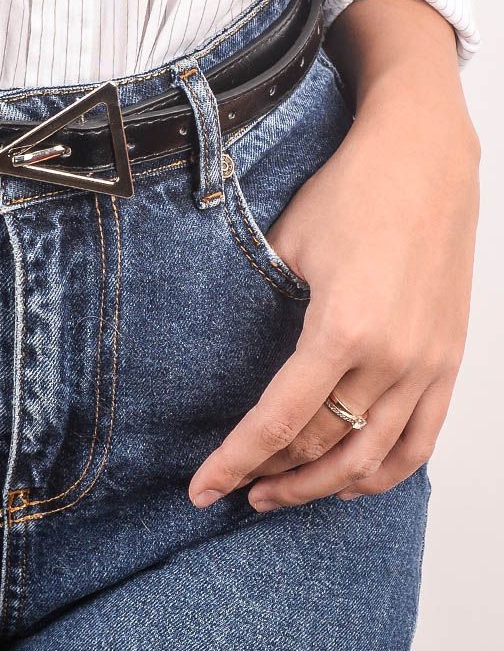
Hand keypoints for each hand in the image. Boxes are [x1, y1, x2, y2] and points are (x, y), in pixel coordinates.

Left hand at [189, 0, 479, 512]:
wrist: (425, 156)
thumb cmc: (350, 193)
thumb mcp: (287, 249)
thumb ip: (267, 320)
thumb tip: (232, 375)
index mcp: (342, 329)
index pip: (277, 423)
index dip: (234, 462)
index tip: (201, 489)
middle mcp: (392, 357)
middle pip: (321, 448)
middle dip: (269, 476)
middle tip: (233, 490)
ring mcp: (428, 364)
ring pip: (370, 460)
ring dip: (319, 487)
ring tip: (277, 494)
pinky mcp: (448, 361)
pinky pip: (419, 441)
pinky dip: (382, 474)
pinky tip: (346, 484)